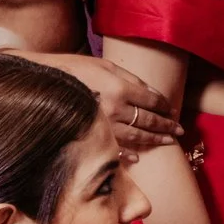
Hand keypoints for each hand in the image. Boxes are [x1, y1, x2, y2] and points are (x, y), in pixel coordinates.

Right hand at [24, 51, 178, 152]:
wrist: (44, 82)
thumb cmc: (75, 69)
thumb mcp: (106, 66)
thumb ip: (131, 79)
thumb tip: (153, 92)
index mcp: (120, 88)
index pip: (151, 100)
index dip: (165, 106)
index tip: (173, 111)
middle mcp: (115, 108)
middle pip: (148, 120)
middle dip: (166, 126)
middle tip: (179, 131)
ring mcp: (103, 124)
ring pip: (136, 136)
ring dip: (155, 140)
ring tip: (169, 142)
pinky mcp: (91, 135)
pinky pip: (113, 148)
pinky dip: (127, 155)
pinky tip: (138, 157)